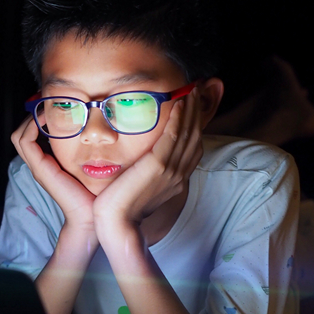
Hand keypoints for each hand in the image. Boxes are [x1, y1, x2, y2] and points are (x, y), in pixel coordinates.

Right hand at [11, 117, 95, 230]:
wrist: (91, 217)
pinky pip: (25, 141)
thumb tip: (104, 133)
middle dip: (31, 115)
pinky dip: (31, 126)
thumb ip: (92, 153)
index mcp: (49, 164)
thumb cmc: (96, 194)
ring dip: (30, 118)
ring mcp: (38, 167)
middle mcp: (40, 165)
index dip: (38, 119)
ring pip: (19, 136)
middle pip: (21, 134)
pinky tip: (46, 118)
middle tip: (47, 103)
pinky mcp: (40, 169)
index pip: (31, 136)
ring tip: (44, 108)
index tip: (55, 107)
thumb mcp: (93, 167)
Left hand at [94, 87, 203, 228]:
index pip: (192, 147)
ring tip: (191, 89)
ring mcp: (171, 171)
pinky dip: (177, 119)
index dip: (196, 124)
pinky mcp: (158, 167)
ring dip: (190, 109)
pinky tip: (178, 104)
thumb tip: (143, 162)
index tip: (194, 105)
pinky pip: (173, 137)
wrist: (116, 225)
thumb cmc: (121, 209)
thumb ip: (147, 174)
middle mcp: (178, 174)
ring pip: (187, 133)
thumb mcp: (140, 188)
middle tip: (198, 89)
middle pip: (195, 136)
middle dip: (198, 111)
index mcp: (176, 179)